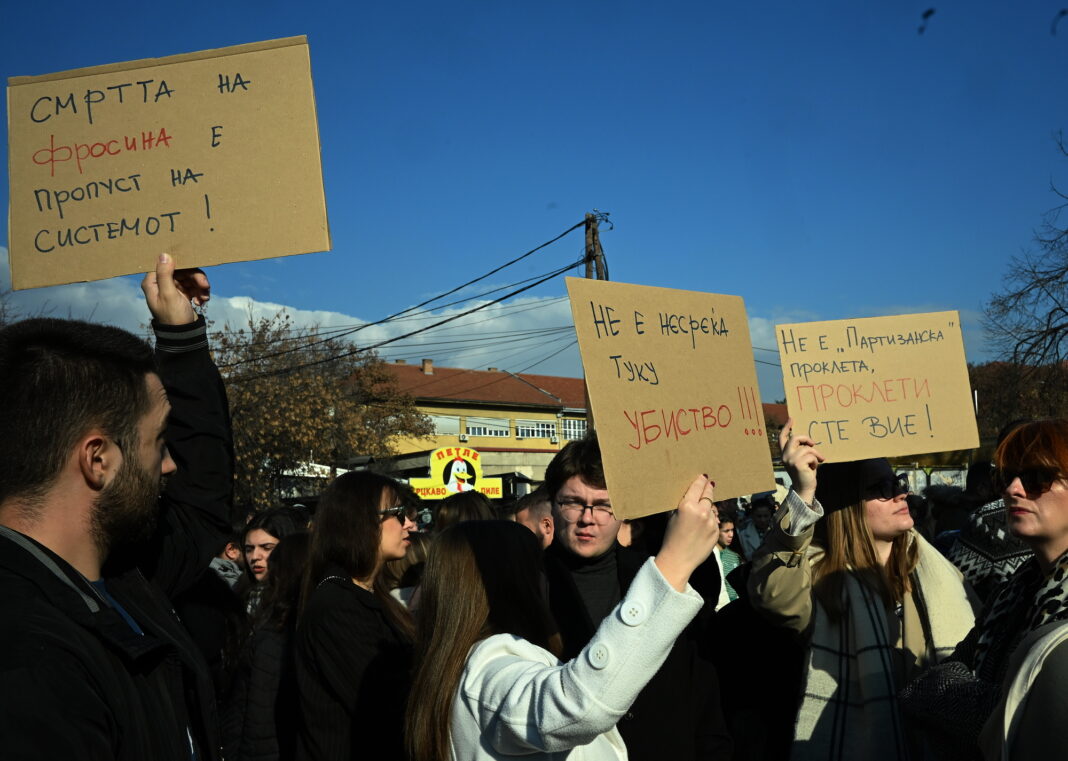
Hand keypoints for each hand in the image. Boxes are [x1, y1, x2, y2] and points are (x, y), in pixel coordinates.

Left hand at [141, 254, 210, 325]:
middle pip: (182, 270)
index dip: (183, 265)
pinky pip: (194, 286)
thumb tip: (164, 254)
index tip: (194, 271)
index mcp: (153, 282)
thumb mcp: (168, 294)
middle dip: (196, 278)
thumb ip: (165, 274)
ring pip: (191, 278)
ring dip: (200, 286)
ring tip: (205, 297)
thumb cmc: (173, 317)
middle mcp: (161, 283)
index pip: (168, 264)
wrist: (184, 336)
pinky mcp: (183, 294)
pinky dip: (200, 292)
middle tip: (205, 286)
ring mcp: (173, 289)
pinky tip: (202, 301)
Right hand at [655, 475, 718, 591]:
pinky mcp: (716, 532)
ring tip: (700, 512)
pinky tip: (702, 526)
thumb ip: (682, 504)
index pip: (697, 486)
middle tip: (708, 483)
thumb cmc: (670, 538)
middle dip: (708, 488)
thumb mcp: (671, 516)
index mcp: (688, 506)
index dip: (701, 480)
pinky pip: (714, 520)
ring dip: (708, 507)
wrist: (678, 560)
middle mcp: (702, 512)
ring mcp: (712, 522)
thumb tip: (689, 494)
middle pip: (708, 493)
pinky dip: (710, 520)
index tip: (703, 476)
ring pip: (712, 508)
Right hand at [779, 417, 824, 504]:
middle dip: (807, 439)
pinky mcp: (797, 464)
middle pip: (796, 438)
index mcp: (784, 454)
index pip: (782, 438)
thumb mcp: (802, 459)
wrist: (804, 488)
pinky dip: (816, 461)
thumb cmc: (805, 473)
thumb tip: (810, 442)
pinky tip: (813, 468)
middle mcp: (785, 456)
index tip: (791, 419)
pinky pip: (811, 456)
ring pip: (807, 448)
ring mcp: (790, 459)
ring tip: (815, 462)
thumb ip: (801, 450)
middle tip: (814, 444)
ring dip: (815, 455)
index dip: (786, 428)